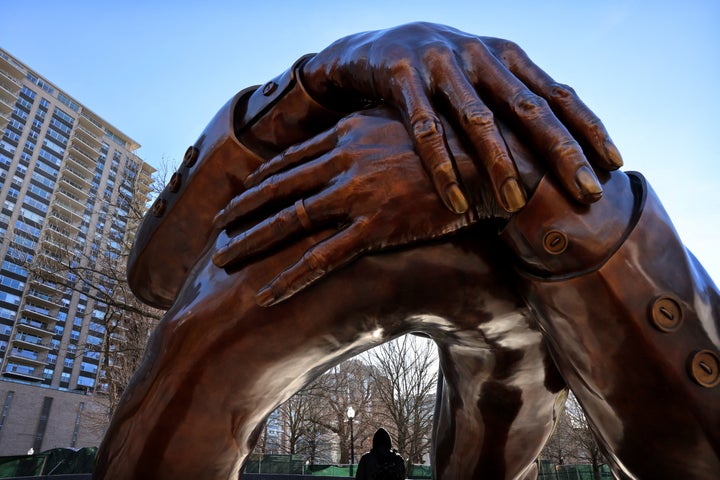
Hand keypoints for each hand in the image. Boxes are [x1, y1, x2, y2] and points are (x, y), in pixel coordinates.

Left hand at [213, 108, 488, 305]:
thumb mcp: (398, 120)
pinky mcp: (375, 228)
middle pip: (277, 189)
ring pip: (290, 222)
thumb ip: (363, 128)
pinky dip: (290, 277)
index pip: (288, 160)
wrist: (488, 159)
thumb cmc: (446, 140)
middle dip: (240, 210)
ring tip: (222, 259)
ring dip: (251, 241)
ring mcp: (357, 195)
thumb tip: (340, 133)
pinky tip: (265, 293)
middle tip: (214, 227)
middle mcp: (344, 161)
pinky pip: (322, 258)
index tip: (238, 194)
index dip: (258, 180)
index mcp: (347, 133)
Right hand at [301, 22, 621, 212]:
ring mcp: (440, 65)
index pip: (557, 94)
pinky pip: (426, 129)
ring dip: (500, 164)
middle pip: (529, 108)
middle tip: (587, 191)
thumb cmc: (437, 72)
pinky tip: (456, 201)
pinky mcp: (401, 77)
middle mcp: (479, 56)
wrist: (370, 48)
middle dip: (562, 152)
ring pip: (478, 120)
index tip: (615, 164)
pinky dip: (442, 166)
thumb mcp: (479, 76)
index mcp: (505, 56)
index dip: (588, 128)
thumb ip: (514, 99)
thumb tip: (563, 145)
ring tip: (516, 204)